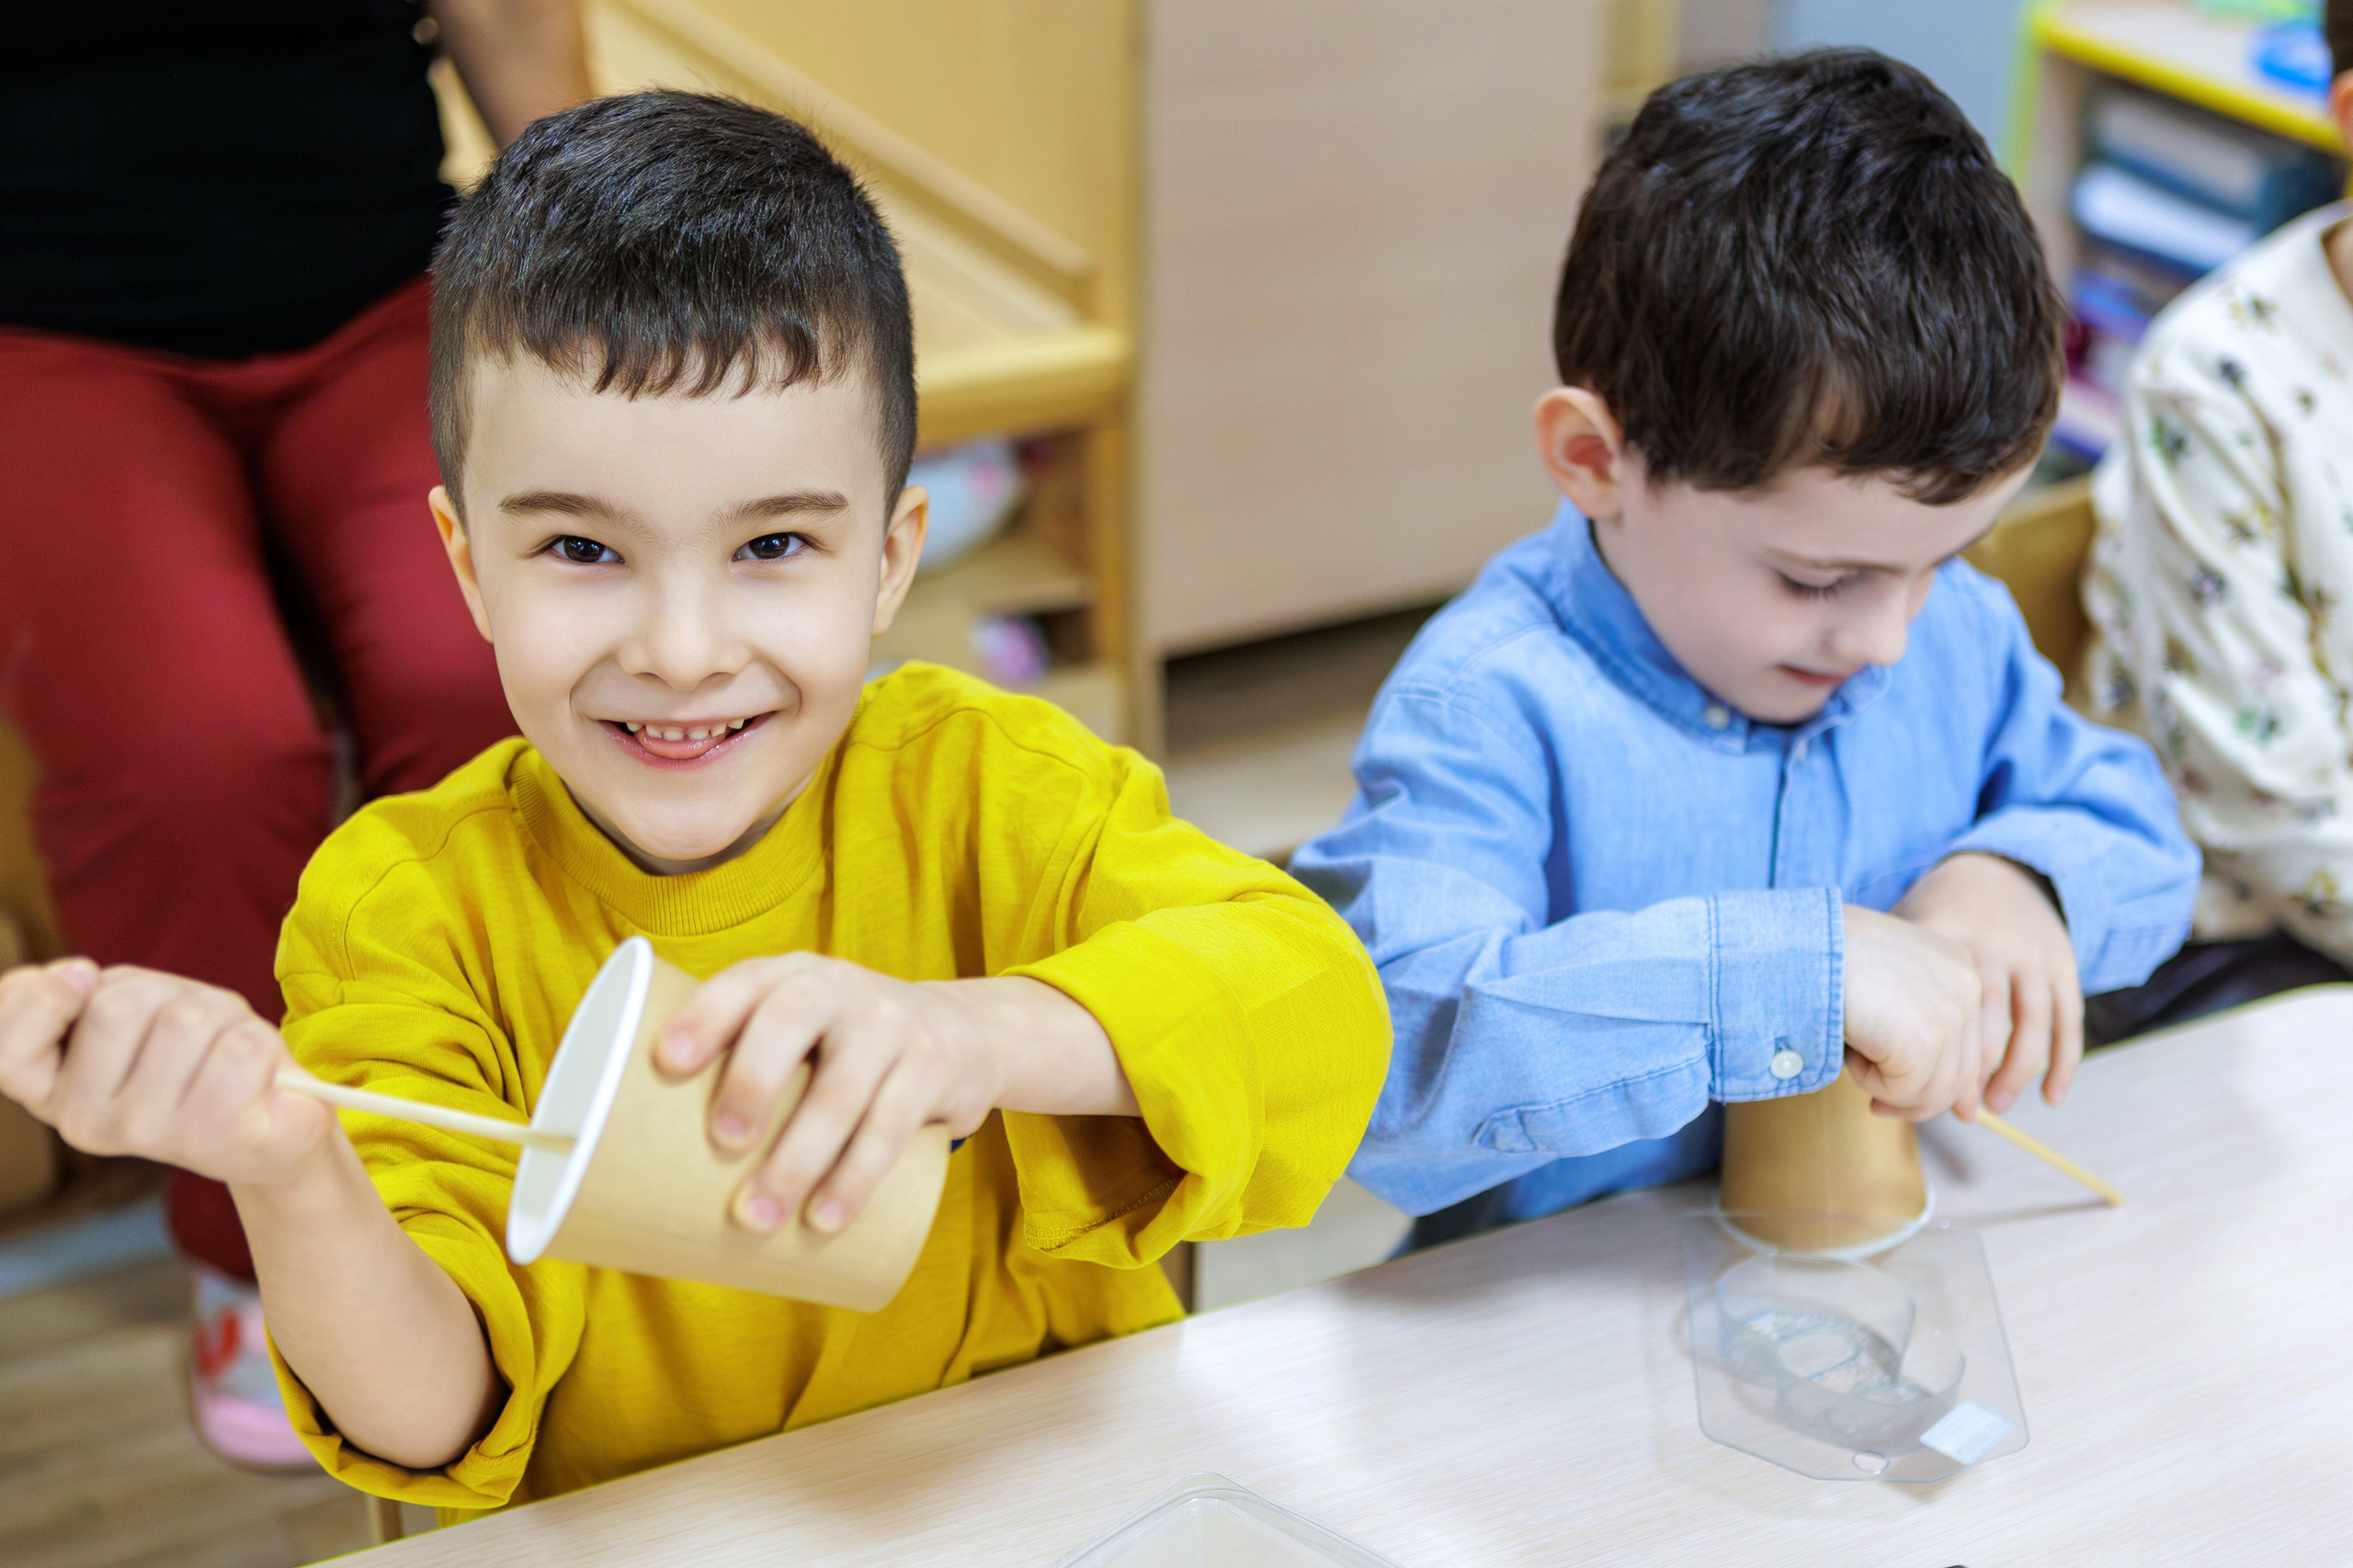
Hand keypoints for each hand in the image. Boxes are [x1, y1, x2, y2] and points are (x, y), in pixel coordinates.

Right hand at [0, 959, 333, 1186]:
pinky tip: (257, 1074)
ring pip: (185, 1020)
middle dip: (168, 992)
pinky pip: (242, 1047)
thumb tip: (71, 976)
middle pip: (118, 1006)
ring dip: (221, 1013)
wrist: (273, 1120)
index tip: (81, 977)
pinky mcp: (215, 1139)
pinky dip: (262, 1041)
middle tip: (190, 1030)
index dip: (40, 1000)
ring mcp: (148, 1137)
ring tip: (224, 1049)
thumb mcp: (125, 1013)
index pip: (7, 1051)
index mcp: (52, 1094)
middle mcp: (87, 1124)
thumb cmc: (191, 1053)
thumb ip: (75, 995)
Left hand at [654, 956, 1132, 1236]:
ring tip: (757, 1217)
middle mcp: (841, 988)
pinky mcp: (931, 1069)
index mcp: (791, 977)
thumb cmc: (839, 1054)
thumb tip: (630, 1172)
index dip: (704, 1016)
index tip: (666, 1063)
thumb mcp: (800, 1040)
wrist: (961, 1036)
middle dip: (752, 1081)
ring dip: (799, 1159)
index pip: (743, 982)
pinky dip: (857, 1176)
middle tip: (723, 1143)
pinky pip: (893, 1125)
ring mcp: (891, 1026)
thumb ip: (738, 1076)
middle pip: (792, 1022)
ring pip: (843, 1091)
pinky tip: (826, 1217)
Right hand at [1840, 905, 1985, 1120]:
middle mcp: (1967, 986)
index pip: (1970, 1045)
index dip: (1936, 1079)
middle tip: (1877, 1107)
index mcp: (1960, 965)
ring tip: (1854, 1061)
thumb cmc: (1825, 954)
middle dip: (1917, 1099)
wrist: (1798, 940)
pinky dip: (1869, 1083)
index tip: (1900, 1094)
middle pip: (1959, 1074)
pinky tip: (1849, 1052)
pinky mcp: (1924, 1041)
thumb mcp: (1886, 979)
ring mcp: (1949, 1013)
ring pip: (1934, 1091)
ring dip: (1890, 1091)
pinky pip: (1902, 1092)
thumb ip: (1916, 1017)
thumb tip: (1942, 1087)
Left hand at [1895, 852, 2082, 1112]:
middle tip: (1956, 1111)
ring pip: (2031, 1026)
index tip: (1907, 1092)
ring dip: (2015, 1074)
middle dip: (1971, 1073)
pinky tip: (2049, 1099)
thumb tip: (1850, 1052)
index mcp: (1946, 938)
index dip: (1925, 1056)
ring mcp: (2033, 956)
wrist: (2000, 869)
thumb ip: (1884, 978)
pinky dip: (2062, 1064)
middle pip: (1986, 1023)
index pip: (1936, 1008)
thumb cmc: (1937, 914)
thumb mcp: (1904, 928)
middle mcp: (1994, 946)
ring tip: (1994, 1106)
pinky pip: (2068, 1022)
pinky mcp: (2064, 964)